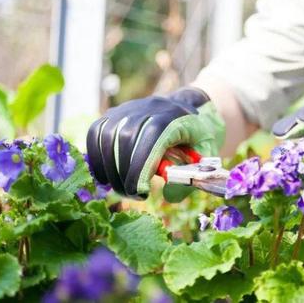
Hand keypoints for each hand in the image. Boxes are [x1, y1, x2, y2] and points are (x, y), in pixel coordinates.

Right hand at [86, 87, 224, 197]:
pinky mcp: (114, 113)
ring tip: (122, 189)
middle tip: (133, 195)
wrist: (190, 107)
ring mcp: (127, 109)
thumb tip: (168, 196)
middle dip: (125, 173)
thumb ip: (191, 177)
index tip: (141, 193)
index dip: (141, 168)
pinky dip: (96, 157)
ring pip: (107, 137)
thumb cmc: (199, 135)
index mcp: (173, 117)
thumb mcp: (207, 155)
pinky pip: (96, 133)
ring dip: (109, 168)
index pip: (151, 139)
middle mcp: (147, 108)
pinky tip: (107, 177)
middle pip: (126, 139)